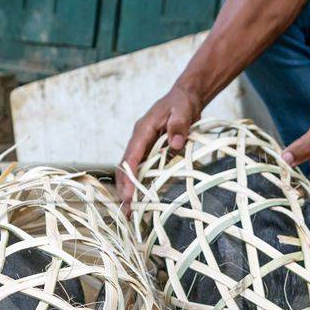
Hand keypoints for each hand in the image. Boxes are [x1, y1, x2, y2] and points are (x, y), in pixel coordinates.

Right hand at [117, 84, 202, 207]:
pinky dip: (140, 184)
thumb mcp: (183, 110)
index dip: (129, 177)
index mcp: (143, 130)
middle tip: (127, 211)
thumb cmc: (182, 103)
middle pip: (125, 167)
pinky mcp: (150, 151)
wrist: (185, 97)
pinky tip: (142, 200)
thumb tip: (176, 144)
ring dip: (129, 190)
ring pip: (131, 170)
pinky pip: (142, 169)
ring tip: (131, 212)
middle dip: (124, 189)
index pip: (132, 157)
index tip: (129, 195)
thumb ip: (179, 125)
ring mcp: (143, 146)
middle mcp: (139, 139)